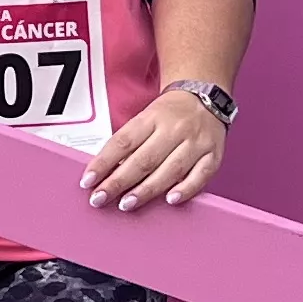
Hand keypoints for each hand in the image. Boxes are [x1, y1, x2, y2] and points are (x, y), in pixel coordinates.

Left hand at [80, 89, 224, 211]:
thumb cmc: (170, 113)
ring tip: (127, 203)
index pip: (123, 142)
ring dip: (146, 190)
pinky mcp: (213, 155)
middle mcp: (174, 129)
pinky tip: (170, 200)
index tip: (89, 180)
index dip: (103, 163)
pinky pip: (201, 175)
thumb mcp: (145, 119)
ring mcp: (196, 142)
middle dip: (119, 182)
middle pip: (143, 159)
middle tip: (100, 198)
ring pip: (170, 170)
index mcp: (152, 117)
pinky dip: (186, 189)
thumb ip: (128, 144)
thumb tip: (105, 172)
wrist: (205, 98)